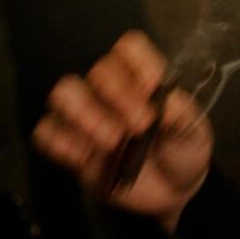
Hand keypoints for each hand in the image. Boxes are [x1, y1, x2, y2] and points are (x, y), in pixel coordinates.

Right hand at [32, 31, 213, 229]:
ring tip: (114, 140)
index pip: (130, 48)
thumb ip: (178, 114)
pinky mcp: (70, 147)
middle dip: (120, 94)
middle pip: (99, 69)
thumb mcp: (193, 131)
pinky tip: (87, 157)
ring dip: (86, 114)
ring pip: (64, 94)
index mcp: (144, 77)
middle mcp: (112, 91)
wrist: (172, 191)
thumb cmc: (183, 148)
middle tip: (142, 124)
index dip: (140, 62)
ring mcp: (88, 117)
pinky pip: (46, 134)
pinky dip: (63, 143)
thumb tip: (158, 108)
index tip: (155, 86)